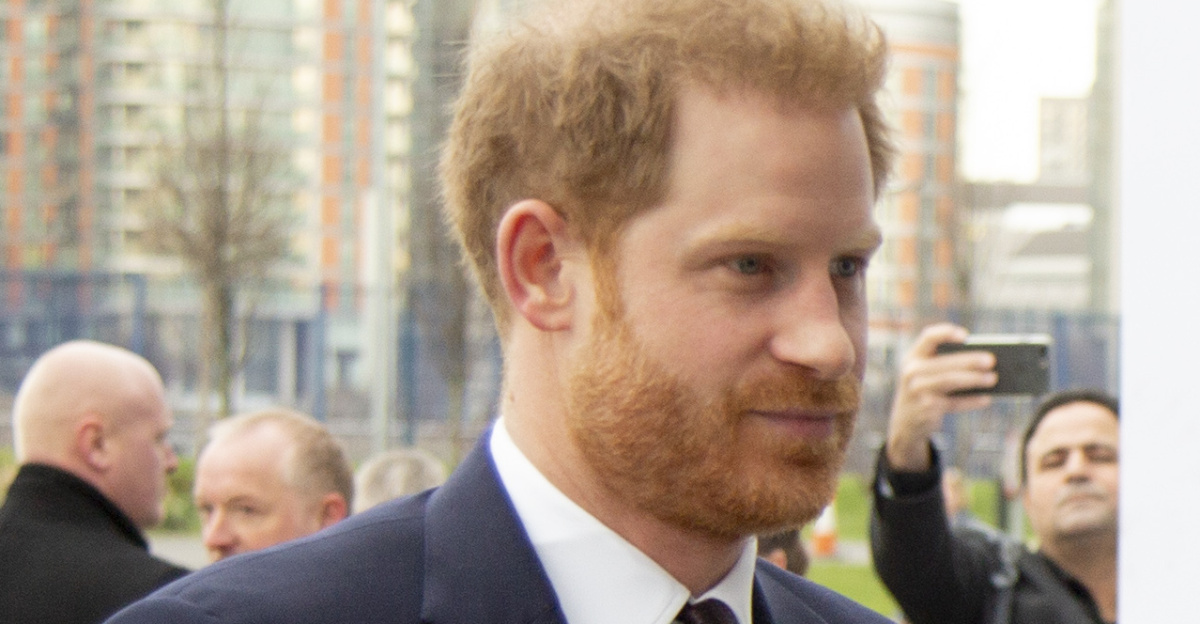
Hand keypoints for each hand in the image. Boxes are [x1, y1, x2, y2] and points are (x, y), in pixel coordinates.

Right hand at [885, 323, 996, 470]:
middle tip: (991, 360)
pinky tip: (986, 399)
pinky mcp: (925, 409)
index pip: (928, 337)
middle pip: (944, 363)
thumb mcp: (928, 374)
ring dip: (974, 379)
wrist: (907, 421)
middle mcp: (912, 371)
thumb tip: (984, 363)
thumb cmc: (927, 390)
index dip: (946, 333)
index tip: (966, 336)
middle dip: (969, 361)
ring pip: (949, 381)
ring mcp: (917, 391)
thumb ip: (947, 364)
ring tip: (993, 378)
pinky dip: (971, 401)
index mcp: (913, 356)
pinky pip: (953, 403)